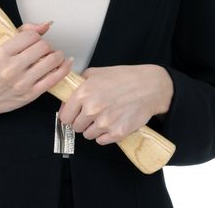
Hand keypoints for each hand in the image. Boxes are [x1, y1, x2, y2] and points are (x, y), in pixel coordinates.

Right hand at [0, 21, 72, 123]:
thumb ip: (20, 34)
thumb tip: (45, 25)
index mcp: (0, 54)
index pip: (30, 36)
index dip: (36, 35)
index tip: (35, 39)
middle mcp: (11, 68)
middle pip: (43, 46)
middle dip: (46, 45)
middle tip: (43, 49)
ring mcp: (22, 83)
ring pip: (51, 61)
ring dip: (57, 56)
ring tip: (54, 56)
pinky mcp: (30, 94)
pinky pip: (54, 78)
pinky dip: (64, 69)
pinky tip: (65, 63)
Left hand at [58, 64, 172, 144]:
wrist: (149, 86)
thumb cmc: (124, 78)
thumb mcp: (96, 73)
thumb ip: (78, 84)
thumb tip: (66, 98)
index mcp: (83, 93)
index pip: (65, 116)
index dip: (70, 115)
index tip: (74, 114)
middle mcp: (92, 109)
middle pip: (75, 127)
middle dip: (82, 122)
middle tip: (92, 115)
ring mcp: (105, 122)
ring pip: (88, 135)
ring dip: (93, 129)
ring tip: (104, 117)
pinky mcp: (117, 133)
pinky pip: (101, 141)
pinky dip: (105, 135)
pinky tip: (112, 124)